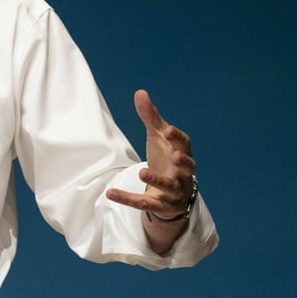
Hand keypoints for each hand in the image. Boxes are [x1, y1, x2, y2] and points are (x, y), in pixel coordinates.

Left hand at [107, 90, 196, 220]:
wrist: (172, 195)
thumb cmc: (166, 159)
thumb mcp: (158, 138)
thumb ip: (150, 117)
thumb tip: (140, 92)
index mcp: (181, 153)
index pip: (184, 144)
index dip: (177, 138)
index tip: (167, 130)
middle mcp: (182, 173)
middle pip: (186, 167)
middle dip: (182, 161)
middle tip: (174, 155)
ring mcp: (173, 191)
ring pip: (168, 186)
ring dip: (157, 179)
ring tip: (142, 171)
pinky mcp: (159, 205)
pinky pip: (144, 203)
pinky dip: (127, 199)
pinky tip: (110, 193)